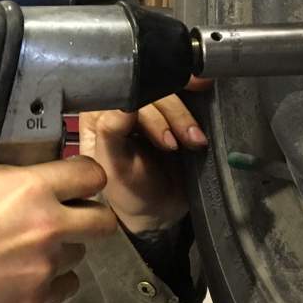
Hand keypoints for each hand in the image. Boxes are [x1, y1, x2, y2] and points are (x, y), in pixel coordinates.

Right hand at [0, 157, 116, 302]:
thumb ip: (12, 177)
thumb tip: (36, 179)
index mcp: (32, 189)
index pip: (91, 174)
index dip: (86, 177)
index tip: (77, 183)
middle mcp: (49, 227)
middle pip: (104, 221)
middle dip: (89, 216)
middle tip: (68, 219)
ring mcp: (45, 267)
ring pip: (79, 255)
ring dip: (61, 250)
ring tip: (30, 251)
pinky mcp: (37, 300)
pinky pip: (66, 286)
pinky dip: (52, 280)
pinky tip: (28, 276)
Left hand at [77, 78, 211, 234]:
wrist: (159, 208)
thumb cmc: (129, 190)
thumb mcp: (115, 167)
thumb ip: (111, 133)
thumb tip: (125, 103)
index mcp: (99, 115)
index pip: (122, 96)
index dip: (146, 109)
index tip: (165, 137)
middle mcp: (122, 105)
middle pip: (150, 93)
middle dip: (172, 118)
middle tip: (183, 144)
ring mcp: (149, 107)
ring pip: (170, 94)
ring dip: (186, 117)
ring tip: (195, 142)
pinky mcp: (172, 111)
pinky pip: (186, 98)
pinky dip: (196, 106)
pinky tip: (203, 116)